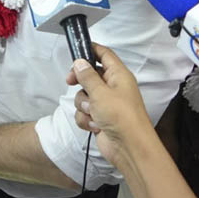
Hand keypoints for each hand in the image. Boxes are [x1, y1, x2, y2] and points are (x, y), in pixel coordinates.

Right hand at [64, 44, 153, 166]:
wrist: (128, 147)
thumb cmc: (121, 117)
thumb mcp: (100, 92)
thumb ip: (87, 76)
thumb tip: (79, 62)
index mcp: (119, 75)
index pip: (104, 54)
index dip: (90, 50)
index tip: (75, 51)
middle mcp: (113, 87)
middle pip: (90, 75)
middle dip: (79, 81)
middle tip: (70, 81)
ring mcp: (106, 103)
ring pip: (83, 96)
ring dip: (83, 105)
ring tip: (92, 112)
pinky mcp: (100, 118)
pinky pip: (84, 113)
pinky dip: (86, 119)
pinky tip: (95, 125)